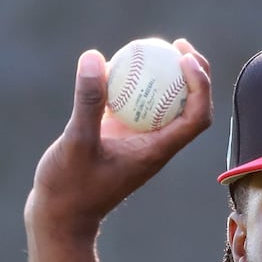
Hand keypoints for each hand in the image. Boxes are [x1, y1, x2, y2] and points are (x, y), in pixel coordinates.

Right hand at [25, 39, 212, 238]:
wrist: (60, 216)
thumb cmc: (69, 187)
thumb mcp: (76, 142)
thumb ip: (88, 102)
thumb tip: (96, 58)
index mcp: (157, 152)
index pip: (197, 118)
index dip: (201, 86)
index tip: (185, 58)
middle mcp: (155, 147)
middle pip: (192, 109)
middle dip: (195, 75)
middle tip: (179, 45)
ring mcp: (140, 143)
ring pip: (167, 107)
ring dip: (170, 78)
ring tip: (159, 46)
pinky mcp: (122, 140)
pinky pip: (139, 107)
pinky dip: (138, 85)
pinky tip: (119, 62)